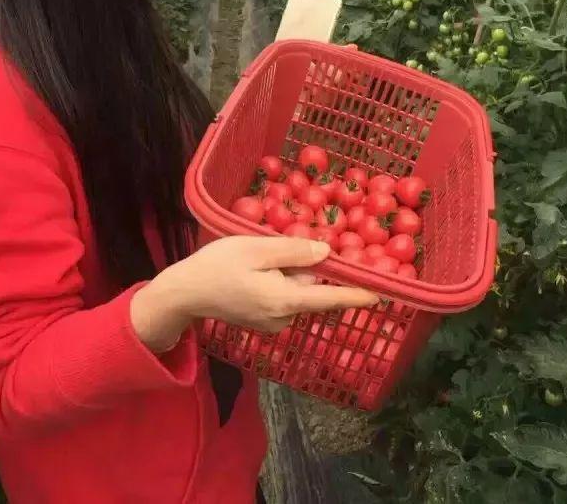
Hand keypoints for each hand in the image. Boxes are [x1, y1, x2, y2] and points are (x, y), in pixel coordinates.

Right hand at [130, 236, 377, 353]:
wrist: (184, 292)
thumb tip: (326, 253)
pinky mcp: (263, 320)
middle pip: (312, 290)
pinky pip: (283, 296)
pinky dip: (280, 281)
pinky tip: (258, 268)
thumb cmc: (218, 265)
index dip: (357, 294)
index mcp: (285, 300)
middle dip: (311, 267)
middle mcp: (284, 317)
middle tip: (291, 244)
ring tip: (264, 256)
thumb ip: (293, 251)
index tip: (383, 295)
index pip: (330, 298)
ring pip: (296, 291)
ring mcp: (273, 322)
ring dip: (292, 272)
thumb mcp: (256, 249)